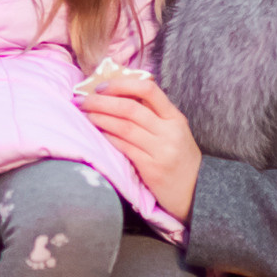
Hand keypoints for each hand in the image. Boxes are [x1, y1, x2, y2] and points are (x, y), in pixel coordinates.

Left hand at [80, 74, 201, 222]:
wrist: (194, 191)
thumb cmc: (178, 158)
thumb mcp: (174, 131)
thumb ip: (153, 114)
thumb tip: (117, 94)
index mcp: (175, 117)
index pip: (149, 90)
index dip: (121, 85)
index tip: (101, 86)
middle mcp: (170, 132)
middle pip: (130, 109)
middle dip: (101, 102)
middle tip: (81, 100)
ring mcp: (161, 151)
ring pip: (124, 128)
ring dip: (100, 118)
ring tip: (85, 114)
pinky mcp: (152, 169)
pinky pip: (124, 148)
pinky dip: (108, 138)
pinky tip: (97, 133)